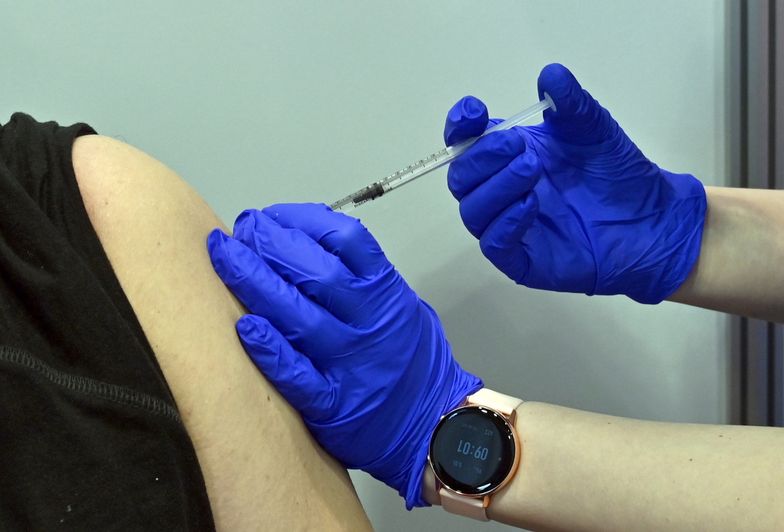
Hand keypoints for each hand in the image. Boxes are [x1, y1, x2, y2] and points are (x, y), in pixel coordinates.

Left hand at [207, 204, 481, 508]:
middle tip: (239, 233)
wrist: (433, 421)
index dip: (301, 219)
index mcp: (386, 293)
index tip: (271, 216)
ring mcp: (350, 363)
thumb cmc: (411, 360)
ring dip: (256, 282)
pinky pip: (296, 374)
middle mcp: (368, 323)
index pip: (345, 239)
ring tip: (226, 258)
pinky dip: (270, 349)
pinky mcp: (333, 403)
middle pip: (316, 272)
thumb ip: (361, 274)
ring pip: (299, 316)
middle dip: (270, 243)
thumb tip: (307, 237)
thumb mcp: (401, 303)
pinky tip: (244, 327)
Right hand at [443, 63, 706, 303]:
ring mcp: (506, 226)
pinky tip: (532, 205)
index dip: (460, 127)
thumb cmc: (615, 175)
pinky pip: (494, 244)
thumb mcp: (594, 129)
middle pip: (461, 176)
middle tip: (520, 147)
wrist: (650, 220)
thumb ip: (570, 103)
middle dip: (483, 156)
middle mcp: (499, 190)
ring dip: (496, 187)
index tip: (475, 113)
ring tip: (533, 170)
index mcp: (506, 156)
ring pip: (472, 210)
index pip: (464, 142)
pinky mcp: (520, 260)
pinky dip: (506, 222)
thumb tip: (550, 74)